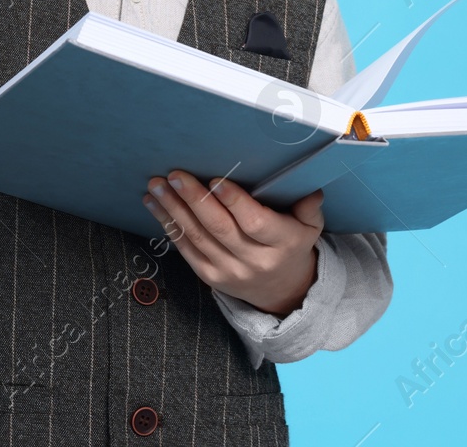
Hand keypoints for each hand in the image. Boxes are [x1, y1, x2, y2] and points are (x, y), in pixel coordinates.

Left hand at [143, 170, 323, 316]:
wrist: (282, 291)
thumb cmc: (292, 245)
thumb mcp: (310, 227)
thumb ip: (309, 207)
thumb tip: (311, 188)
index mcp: (281, 243)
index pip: (255, 223)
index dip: (235, 202)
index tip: (216, 180)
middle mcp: (254, 260)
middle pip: (219, 228)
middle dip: (195, 199)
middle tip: (176, 176)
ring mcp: (229, 270)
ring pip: (197, 237)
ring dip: (173, 209)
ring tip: (157, 185)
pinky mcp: (210, 276)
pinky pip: (186, 249)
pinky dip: (168, 225)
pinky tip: (155, 205)